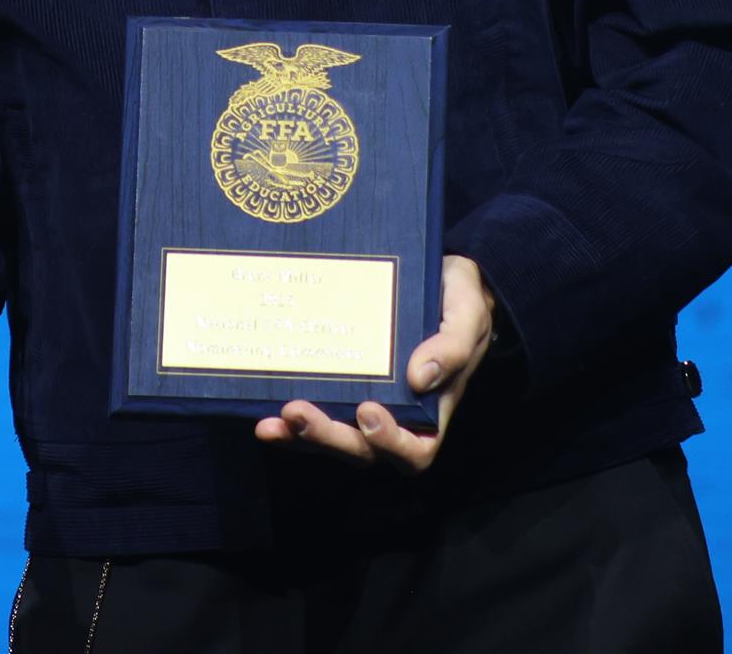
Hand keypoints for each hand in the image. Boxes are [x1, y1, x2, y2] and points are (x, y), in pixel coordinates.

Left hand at [253, 255, 493, 472]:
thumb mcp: (467, 317)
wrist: (442, 280)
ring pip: (333, 438)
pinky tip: (264, 411)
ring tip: (275, 420)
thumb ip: (453, 347)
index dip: (390, 443)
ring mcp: (364, 404)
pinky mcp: (341, 388)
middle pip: (363, 449)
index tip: (368, 411)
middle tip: (298, 412)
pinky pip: (316, 412)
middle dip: (329, 437)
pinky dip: (290, 421)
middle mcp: (396, 417)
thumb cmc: (461, 303)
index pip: (415, 450)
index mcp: (432, 411)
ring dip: (302, 436)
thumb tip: (420, 377)